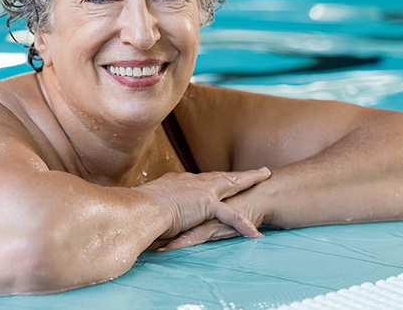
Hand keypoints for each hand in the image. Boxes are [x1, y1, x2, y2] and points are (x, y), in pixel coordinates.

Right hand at [134, 167, 270, 243]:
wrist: (138, 210)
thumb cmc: (136, 211)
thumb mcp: (148, 206)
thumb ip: (155, 209)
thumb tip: (148, 216)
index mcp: (179, 183)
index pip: (203, 179)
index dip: (216, 179)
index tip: (223, 178)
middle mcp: (192, 182)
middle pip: (222, 176)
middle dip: (241, 174)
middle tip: (260, 170)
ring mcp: (200, 190)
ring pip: (232, 184)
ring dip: (251, 181)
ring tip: (266, 178)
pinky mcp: (206, 203)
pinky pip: (231, 215)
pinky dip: (243, 224)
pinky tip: (255, 233)